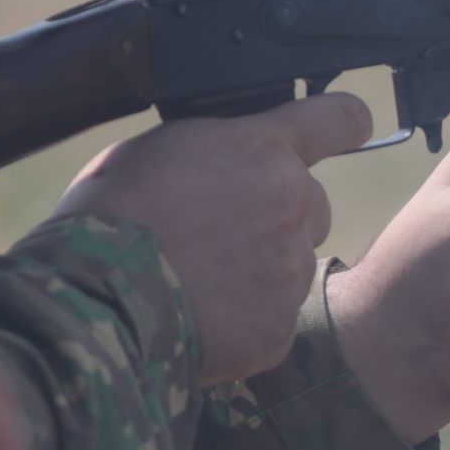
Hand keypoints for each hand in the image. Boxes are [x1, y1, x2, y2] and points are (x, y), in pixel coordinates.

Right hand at [52, 93, 373, 386]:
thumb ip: (214, 149)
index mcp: (264, 150)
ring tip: (195, 280)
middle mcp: (292, 205)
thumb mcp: (157, 148)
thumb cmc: (111, 214)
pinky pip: (272, 319)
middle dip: (279, 215)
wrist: (96, 299)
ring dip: (258, 270)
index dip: (346, 121)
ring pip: (291, 265)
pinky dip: (243, 320)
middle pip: (311, 205)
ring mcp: (291, 271)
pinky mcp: (279, 329)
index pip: (337, 119)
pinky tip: (198, 317)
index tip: (353, 124)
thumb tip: (225, 161)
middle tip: (221, 232)